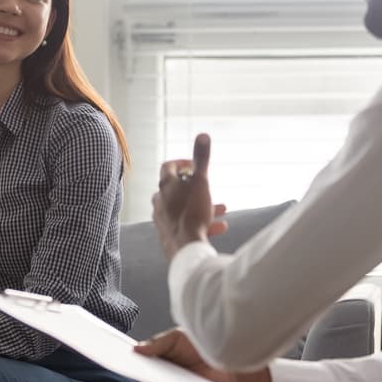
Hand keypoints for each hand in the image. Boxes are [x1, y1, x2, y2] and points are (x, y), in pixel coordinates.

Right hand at [135, 328, 271, 381]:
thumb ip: (156, 342)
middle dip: (134, 370)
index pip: (140, 359)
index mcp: (160, 357)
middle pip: (143, 375)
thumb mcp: (177, 337)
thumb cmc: (205, 346)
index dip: (128, 357)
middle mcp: (163, 374)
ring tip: (142, 375)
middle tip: (126, 366)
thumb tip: (135, 349)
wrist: (231, 364)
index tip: (117, 354)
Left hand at [152, 133, 226, 259]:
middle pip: (176, 188)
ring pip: (183, 207)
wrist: (185, 247)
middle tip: (208, 187)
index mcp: (165, 185)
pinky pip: (186, 224)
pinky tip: (219, 227)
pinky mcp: (168, 234)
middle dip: (196, 187)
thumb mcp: (201, 182)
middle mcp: (159, 200)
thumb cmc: (192, 212)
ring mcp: (162, 218)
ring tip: (221, 209)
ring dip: (202, 205)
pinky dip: (201, 222)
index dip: (183, 162)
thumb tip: (203, 134)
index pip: (169, 166)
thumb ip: (202, 159)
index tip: (196, 165)